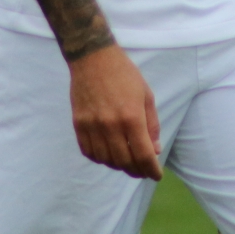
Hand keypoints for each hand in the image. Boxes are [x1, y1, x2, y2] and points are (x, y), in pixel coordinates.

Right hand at [68, 45, 162, 180]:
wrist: (93, 58)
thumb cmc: (124, 74)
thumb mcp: (146, 95)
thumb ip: (152, 125)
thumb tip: (155, 150)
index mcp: (131, 117)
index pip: (143, 154)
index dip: (151, 170)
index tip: (156, 175)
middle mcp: (111, 125)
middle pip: (124, 161)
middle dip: (137, 171)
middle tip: (142, 171)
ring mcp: (92, 126)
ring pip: (106, 160)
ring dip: (118, 166)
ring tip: (127, 162)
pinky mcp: (79, 124)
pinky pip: (89, 152)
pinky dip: (100, 158)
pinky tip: (108, 154)